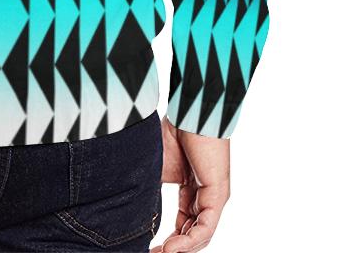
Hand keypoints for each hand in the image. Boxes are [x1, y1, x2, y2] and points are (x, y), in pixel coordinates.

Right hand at [151, 116, 229, 251]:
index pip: (182, 225)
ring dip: (180, 250)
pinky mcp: (218, 195)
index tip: (146, 247)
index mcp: (191, 191)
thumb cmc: (172, 132)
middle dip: (172, 250)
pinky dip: (190, 241)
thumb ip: (150, 191)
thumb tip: (132, 211)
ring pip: (199, 236)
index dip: (167, 241)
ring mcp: (213, 198)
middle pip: (191, 234)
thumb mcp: (155, 169)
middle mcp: (204, 198)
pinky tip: (172, 248)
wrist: (188, 112)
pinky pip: (206, 227)